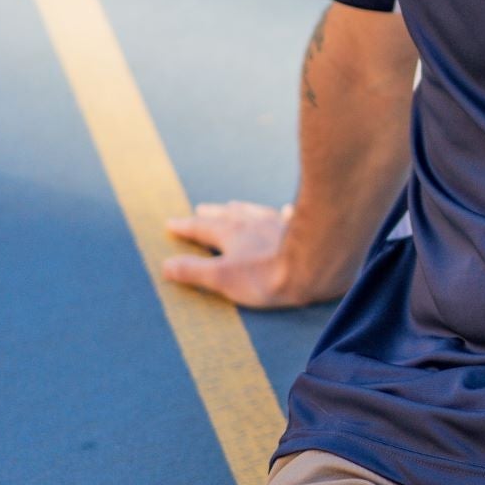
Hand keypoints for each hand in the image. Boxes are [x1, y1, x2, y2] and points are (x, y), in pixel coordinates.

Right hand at [162, 200, 320, 308]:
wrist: (317, 264)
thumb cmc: (268, 275)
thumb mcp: (223, 278)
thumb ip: (194, 271)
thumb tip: (166, 264)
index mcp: (231, 233)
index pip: (201, 228)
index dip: (185, 227)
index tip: (171, 223)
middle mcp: (252, 222)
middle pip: (227, 215)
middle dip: (212, 214)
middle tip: (201, 209)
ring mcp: (277, 222)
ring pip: (254, 211)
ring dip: (242, 210)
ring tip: (235, 206)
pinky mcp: (303, 227)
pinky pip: (288, 216)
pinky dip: (282, 214)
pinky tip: (285, 211)